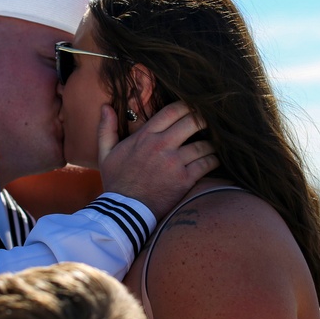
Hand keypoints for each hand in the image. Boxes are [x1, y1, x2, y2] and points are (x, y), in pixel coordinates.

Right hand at [98, 101, 218, 218]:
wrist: (124, 212)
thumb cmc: (116, 182)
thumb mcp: (105, 154)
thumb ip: (106, 129)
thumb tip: (105, 107)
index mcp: (145, 136)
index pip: (172, 111)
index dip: (187, 106)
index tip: (194, 107)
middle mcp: (161, 145)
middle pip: (192, 122)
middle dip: (203, 120)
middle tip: (209, 122)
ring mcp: (174, 163)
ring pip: (203, 144)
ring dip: (211, 143)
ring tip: (214, 143)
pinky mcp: (184, 180)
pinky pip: (207, 164)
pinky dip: (213, 160)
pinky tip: (214, 160)